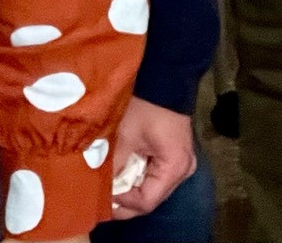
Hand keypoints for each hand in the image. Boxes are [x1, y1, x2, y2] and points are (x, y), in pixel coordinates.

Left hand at [106, 96, 196, 219]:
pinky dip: (138, 176)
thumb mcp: (126, 136)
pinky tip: (122, 171)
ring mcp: (182, 164)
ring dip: (131, 188)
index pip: (146, 201)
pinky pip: (156, 175)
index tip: (102, 197)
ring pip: (153, 188)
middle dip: (126, 199)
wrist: (165, 78)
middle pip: (151, 198)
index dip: (123, 203)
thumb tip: (98, 188)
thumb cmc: (147, 106)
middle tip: (102, 196)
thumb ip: (113, 165)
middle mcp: (183, 171)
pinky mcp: (176, 156)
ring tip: (110, 185)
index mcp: (174, 168)